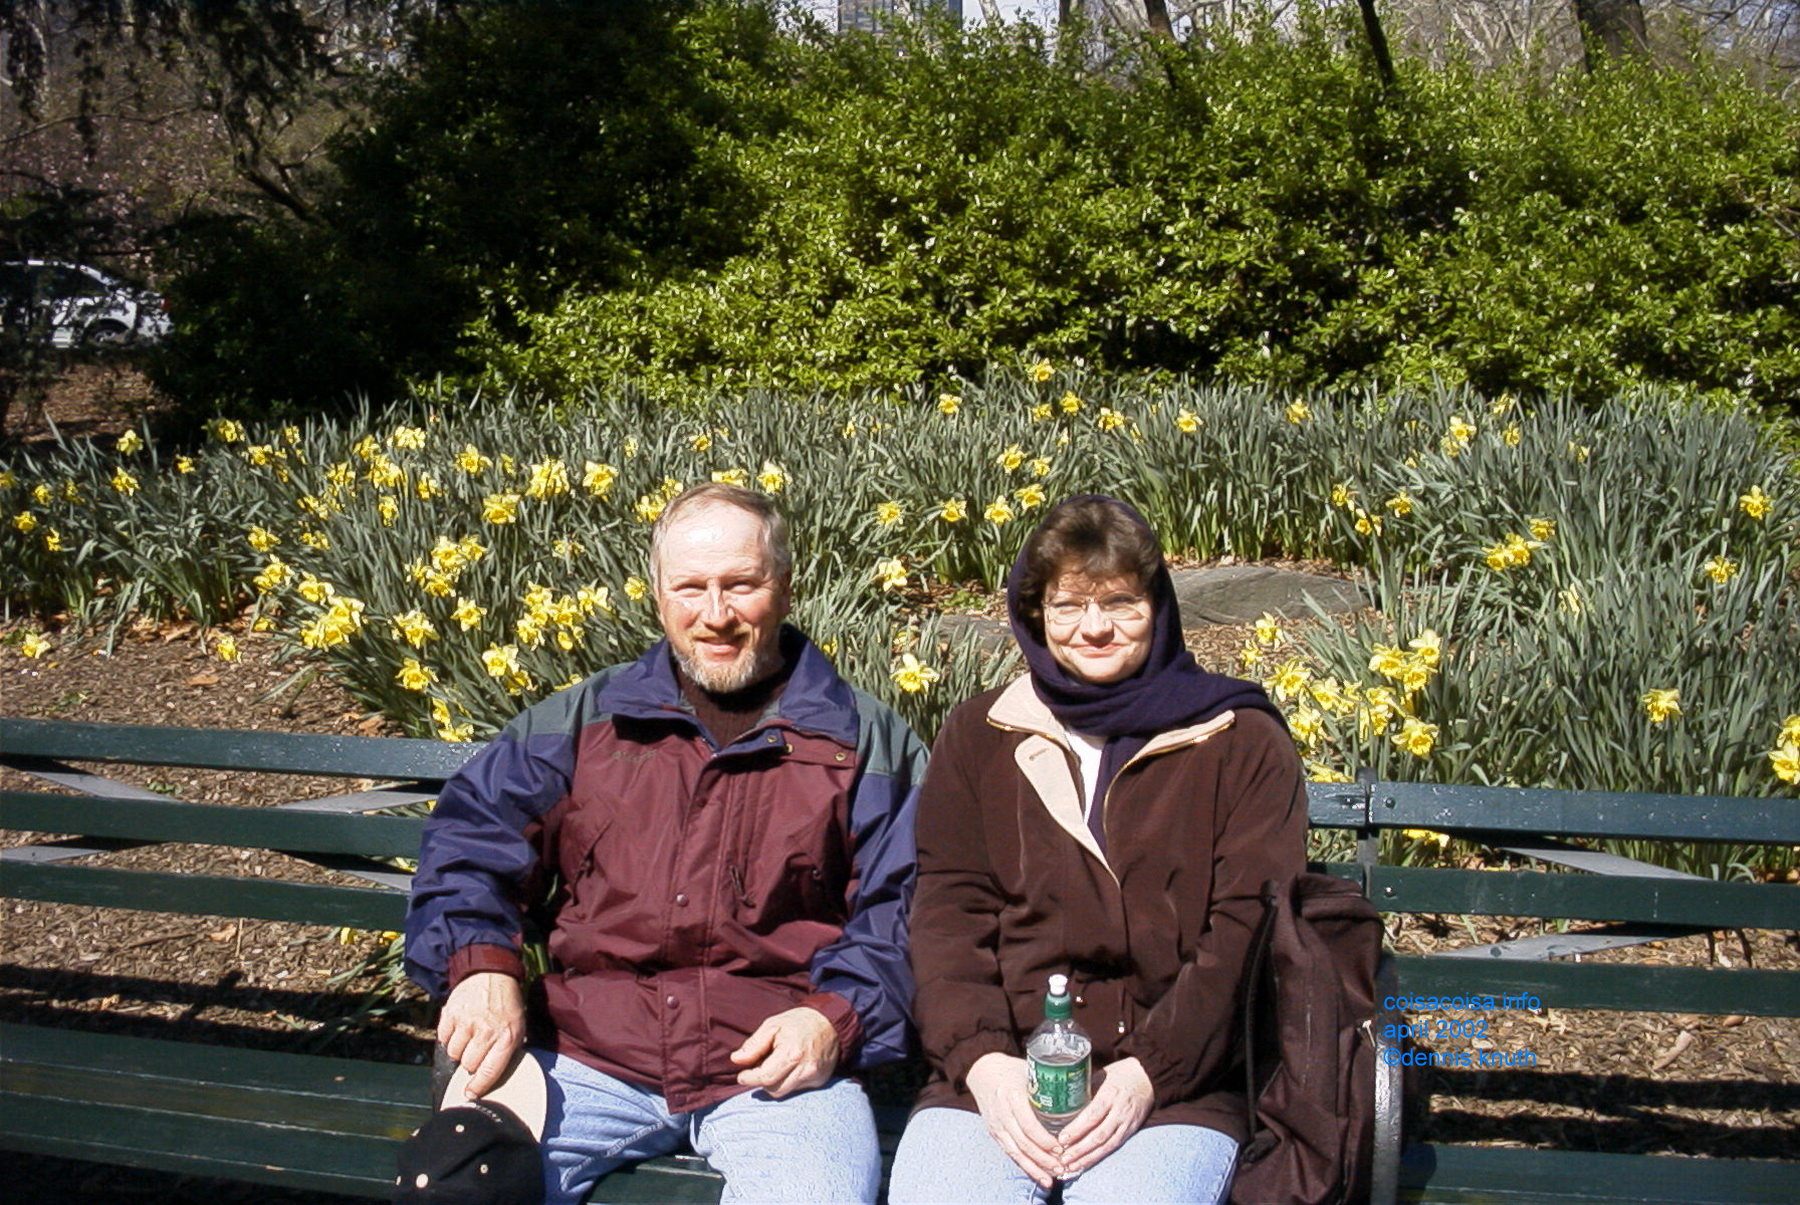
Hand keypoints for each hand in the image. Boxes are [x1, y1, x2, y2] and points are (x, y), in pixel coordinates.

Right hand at [438, 971, 525, 1098]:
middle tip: (476, 1052)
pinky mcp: (451, 1014)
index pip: (489, 1071)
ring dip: (459, 1051)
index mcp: (506, 1037)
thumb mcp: (518, 1026)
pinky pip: (443, 1038)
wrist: (492, 973)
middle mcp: (486, 1031)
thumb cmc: (507, 1004)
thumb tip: (492, 1076)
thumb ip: (507, 1050)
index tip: (470, 1095)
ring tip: (468, 1038)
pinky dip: (448, 1037)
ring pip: (453, 1054)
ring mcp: (466, 1022)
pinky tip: (459, 1028)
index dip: (478, 1088)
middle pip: (468, 1065)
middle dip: (470, 1064)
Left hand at [729, 1006, 840, 1097]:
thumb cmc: (798, 1022)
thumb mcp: (773, 1025)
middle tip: (759, 1069)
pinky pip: (797, 1089)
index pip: (764, 1078)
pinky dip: (788, 1081)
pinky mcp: (820, 1080)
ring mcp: (814, 1076)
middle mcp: (805, 1069)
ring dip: (774, 1083)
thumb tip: (736, 1060)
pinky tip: (789, 1068)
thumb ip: (754, 1045)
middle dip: (762, 1081)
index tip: (742, 1075)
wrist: (830, 1021)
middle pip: (773, 1089)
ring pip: (784, 1092)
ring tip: (774, 1066)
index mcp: (791, 1054)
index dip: (749, 1078)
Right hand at [964, 1052, 1063, 1188]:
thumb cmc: (1013, 1071)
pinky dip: (1025, 1166)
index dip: (1045, 1140)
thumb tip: (1081, 1093)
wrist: (984, 1072)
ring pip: (1016, 1152)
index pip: (1028, 1124)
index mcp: (1012, 1095)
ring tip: (1052, 1178)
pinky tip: (1039, 1175)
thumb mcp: (1030, 1072)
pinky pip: (1010, 1153)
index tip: (1061, 1148)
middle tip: (1062, 1167)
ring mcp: (997, 1125)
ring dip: (1035, 1167)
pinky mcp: (995, 1133)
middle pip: (1023, 1143)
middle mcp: (1003, 1112)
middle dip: (1043, 1158)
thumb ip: (1049, 1085)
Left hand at [1054, 1057, 1154, 1174]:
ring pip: (1107, 1145)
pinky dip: (1099, 1156)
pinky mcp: (1131, 1130)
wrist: (1149, 1078)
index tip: (1062, 1139)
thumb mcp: (1102, 1075)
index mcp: (1111, 1093)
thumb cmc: (1121, 1073)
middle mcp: (1120, 1111)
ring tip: (1071, 1167)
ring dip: (1088, 1158)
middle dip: (1080, 1149)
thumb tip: (1062, 1100)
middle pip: (1099, 1135)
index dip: (1077, 1129)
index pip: (1093, 1115)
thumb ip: (1086, 1088)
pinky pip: (1114, 1146)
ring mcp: (1127, 1122)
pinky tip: (1086, 1163)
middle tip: (1063, 1159)